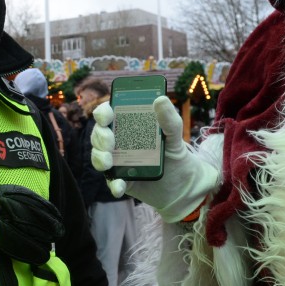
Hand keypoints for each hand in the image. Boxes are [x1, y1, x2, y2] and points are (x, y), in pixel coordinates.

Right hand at [89, 96, 218, 223]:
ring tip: (109, 163)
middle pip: (99, 134)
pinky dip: (114, 184)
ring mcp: (118, 162)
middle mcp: (119, 142)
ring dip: (100, 158)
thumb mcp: (175, 136)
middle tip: (110, 142)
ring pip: (99, 157)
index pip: (108, 114)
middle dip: (100, 137)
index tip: (108, 115)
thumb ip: (169, 119)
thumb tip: (160, 99)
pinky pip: (112, 182)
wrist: (184, 186)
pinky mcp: (122, 181)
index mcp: (128, 126)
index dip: (103, 112)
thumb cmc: (176, 155)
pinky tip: (120, 185)